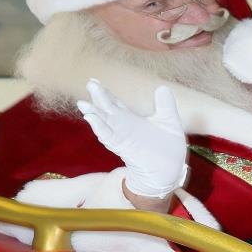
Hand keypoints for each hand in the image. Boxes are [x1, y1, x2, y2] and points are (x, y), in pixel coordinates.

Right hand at [76, 80, 188, 198]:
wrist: (169, 170)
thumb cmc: (168, 148)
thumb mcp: (168, 120)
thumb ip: (165, 104)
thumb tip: (162, 87)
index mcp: (131, 120)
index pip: (114, 104)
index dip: (104, 93)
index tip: (94, 81)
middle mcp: (123, 128)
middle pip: (106, 110)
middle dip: (98, 98)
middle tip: (90, 83)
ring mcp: (122, 138)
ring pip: (103, 123)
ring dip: (93, 113)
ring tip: (82, 103)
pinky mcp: (124, 148)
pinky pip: (109, 137)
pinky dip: (100, 128)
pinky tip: (92, 119)